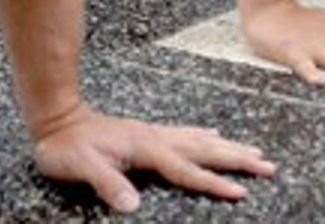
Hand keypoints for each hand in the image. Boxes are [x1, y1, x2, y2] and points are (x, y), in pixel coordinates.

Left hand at [32, 104, 276, 213]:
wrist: (55, 118)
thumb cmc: (67, 147)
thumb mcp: (82, 167)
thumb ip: (107, 184)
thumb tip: (133, 206)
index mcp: (146, 148)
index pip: (187, 169)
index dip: (214, 182)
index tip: (241, 193)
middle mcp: (156, 138)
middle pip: (206, 149)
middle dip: (237, 159)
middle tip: (268, 166)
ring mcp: (153, 134)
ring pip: (201, 140)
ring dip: (229, 148)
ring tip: (255, 152)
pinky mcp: (147, 134)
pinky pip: (186, 134)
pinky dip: (205, 137)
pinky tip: (214, 136)